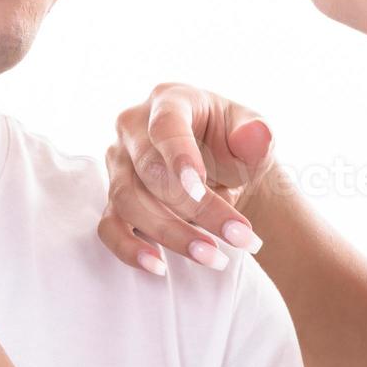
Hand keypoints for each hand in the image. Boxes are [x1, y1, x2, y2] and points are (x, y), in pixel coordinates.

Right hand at [97, 83, 276, 274]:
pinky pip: (109, 227)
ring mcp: (118, 164)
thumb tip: (257, 135)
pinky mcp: (113, 199)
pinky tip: (158, 267)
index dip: (179, 155)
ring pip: (130, 201)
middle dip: (195, 208)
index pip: (165, 125)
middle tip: (237, 236)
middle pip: (150, 170)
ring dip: (172, 234)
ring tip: (214, 257)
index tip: (200, 186)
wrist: (224, 173)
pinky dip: (129, 249)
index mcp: (169, 100)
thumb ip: (257, 134)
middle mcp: (133, 127)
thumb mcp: (253, 135)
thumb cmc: (234, 146)